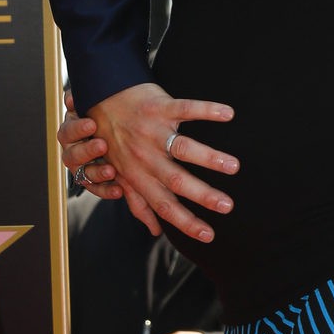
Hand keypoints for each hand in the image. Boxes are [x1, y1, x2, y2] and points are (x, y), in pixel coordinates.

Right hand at [58, 95, 120, 195]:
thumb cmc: (106, 115)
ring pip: (82, 173)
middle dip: (87, 150)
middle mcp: (72, 150)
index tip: (92, 124)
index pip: (67, 131)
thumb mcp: (97, 105)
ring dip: (96, 172)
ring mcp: (81, 167)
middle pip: (71, 154)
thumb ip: (83, 100)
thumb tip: (71, 98)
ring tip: (111, 171)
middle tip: (102, 145)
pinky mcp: (93, 182)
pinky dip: (106, 190)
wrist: (122, 133)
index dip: (77, 128)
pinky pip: (96, 189)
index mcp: (71, 130)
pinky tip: (119, 189)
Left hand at [63, 84, 238, 241]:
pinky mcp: (159, 107)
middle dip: (202, 195)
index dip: (185, 222)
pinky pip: (185, 108)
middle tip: (228, 206)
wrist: (100, 97)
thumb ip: (138, 202)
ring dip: (209, 157)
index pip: (163, 205)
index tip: (208, 236)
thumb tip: (155, 230)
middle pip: (176, 180)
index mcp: (138, 176)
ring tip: (234, 166)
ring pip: (182, 148)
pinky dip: (207, 109)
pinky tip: (228, 114)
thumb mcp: (120, 174)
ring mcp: (152, 131)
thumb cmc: (113, 140)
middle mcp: (145, 156)